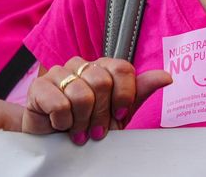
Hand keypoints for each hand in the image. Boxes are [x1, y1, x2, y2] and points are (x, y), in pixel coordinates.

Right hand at [22, 58, 170, 143]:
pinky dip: (64, 122)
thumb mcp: (118, 111)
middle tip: (96, 131)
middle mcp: (81, 65)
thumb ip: (140, 92)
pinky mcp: (38, 86)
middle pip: (103, 83)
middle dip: (102, 114)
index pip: (123, 69)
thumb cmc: (88, 123)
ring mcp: (59, 72)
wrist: (52, 140)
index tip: (119, 116)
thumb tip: (167, 76)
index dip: (124, 96)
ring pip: (82, 95)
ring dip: (82, 122)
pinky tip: (61, 125)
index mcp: (103, 67)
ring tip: (78, 131)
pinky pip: (60, 104)